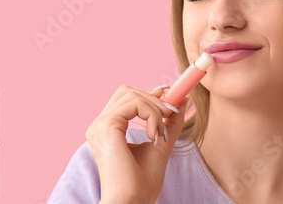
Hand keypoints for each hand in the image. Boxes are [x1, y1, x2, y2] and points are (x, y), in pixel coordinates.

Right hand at [86, 85, 187, 203]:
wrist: (133, 201)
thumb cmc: (142, 181)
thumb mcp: (161, 143)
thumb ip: (170, 121)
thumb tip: (182, 98)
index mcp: (108, 130)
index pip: (126, 98)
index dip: (149, 94)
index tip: (169, 98)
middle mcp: (100, 125)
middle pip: (127, 91)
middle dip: (154, 98)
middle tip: (171, 112)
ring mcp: (100, 125)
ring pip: (132, 95)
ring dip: (155, 109)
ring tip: (161, 131)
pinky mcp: (106, 126)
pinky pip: (135, 104)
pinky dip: (151, 115)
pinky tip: (154, 134)